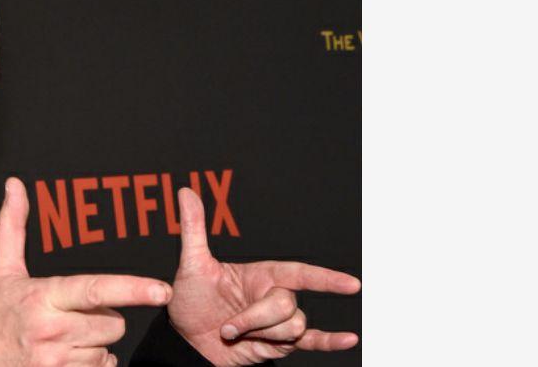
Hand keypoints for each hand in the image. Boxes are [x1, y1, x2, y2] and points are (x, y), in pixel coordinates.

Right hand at [0, 177, 172, 366]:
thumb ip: (13, 226)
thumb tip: (15, 187)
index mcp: (43, 296)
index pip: (96, 290)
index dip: (132, 288)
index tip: (160, 289)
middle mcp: (53, 329)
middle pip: (113, 323)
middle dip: (104, 318)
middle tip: (76, 314)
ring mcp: (57, 360)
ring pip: (107, 349)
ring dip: (95, 343)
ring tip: (66, 336)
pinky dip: (92, 363)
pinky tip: (69, 355)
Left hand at [167, 188, 360, 365]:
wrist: (187, 341)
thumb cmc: (191, 301)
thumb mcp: (192, 264)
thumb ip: (194, 228)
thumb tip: (187, 193)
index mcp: (261, 275)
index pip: (299, 273)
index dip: (325, 278)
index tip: (350, 283)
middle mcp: (274, 296)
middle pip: (286, 306)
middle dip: (254, 319)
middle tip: (227, 327)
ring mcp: (278, 322)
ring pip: (292, 327)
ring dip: (262, 335)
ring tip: (236, 335)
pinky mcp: (280, 344)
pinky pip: (311, 342)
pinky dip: (330, 342)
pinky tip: (347, 339)